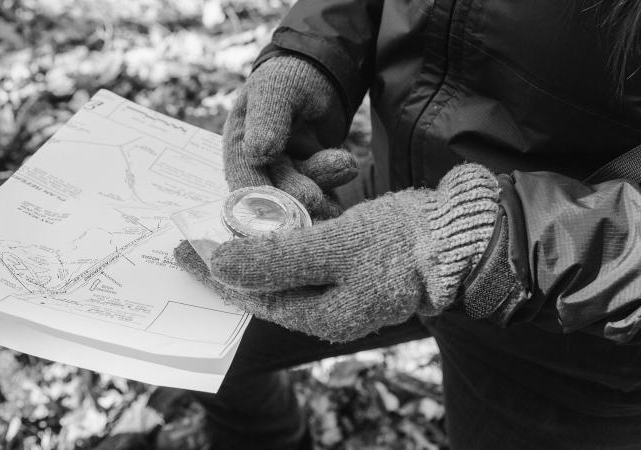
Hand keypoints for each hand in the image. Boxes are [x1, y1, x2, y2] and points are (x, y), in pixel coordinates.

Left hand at [175, 164, 499, 341]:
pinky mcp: (350, 264)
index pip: (252, 297)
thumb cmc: (398, 243)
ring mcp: (339, 287)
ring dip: (256, 245)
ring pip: (283, 268)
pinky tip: (268, 218)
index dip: (215, 274)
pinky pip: (305, 254)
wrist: (457, 233)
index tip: (183, 250)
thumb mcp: (332, 247)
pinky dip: (284, 237)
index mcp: (319, 315)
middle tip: (197, 236)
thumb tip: (221, 266)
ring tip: (224, 222)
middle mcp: (326, 308)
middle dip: (230, 261)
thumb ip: (275, 260)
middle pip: (264, 285)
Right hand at [224, 55, 356, 218]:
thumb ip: (267, 120)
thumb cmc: (289, 76)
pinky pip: (324, 189)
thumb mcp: (275, 90)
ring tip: (346, 164)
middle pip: (276, 191)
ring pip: (304, 190)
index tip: (277, 208)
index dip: (258, 196)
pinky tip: (349, 170)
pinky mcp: (314, 175)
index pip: (243, 178)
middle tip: (314, 198)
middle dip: (296, 195)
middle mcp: (261, 165)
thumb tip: (258, 156)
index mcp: (240, 144)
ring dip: (324, 182)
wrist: (321, 74)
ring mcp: (289, 172)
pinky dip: (336, 188)